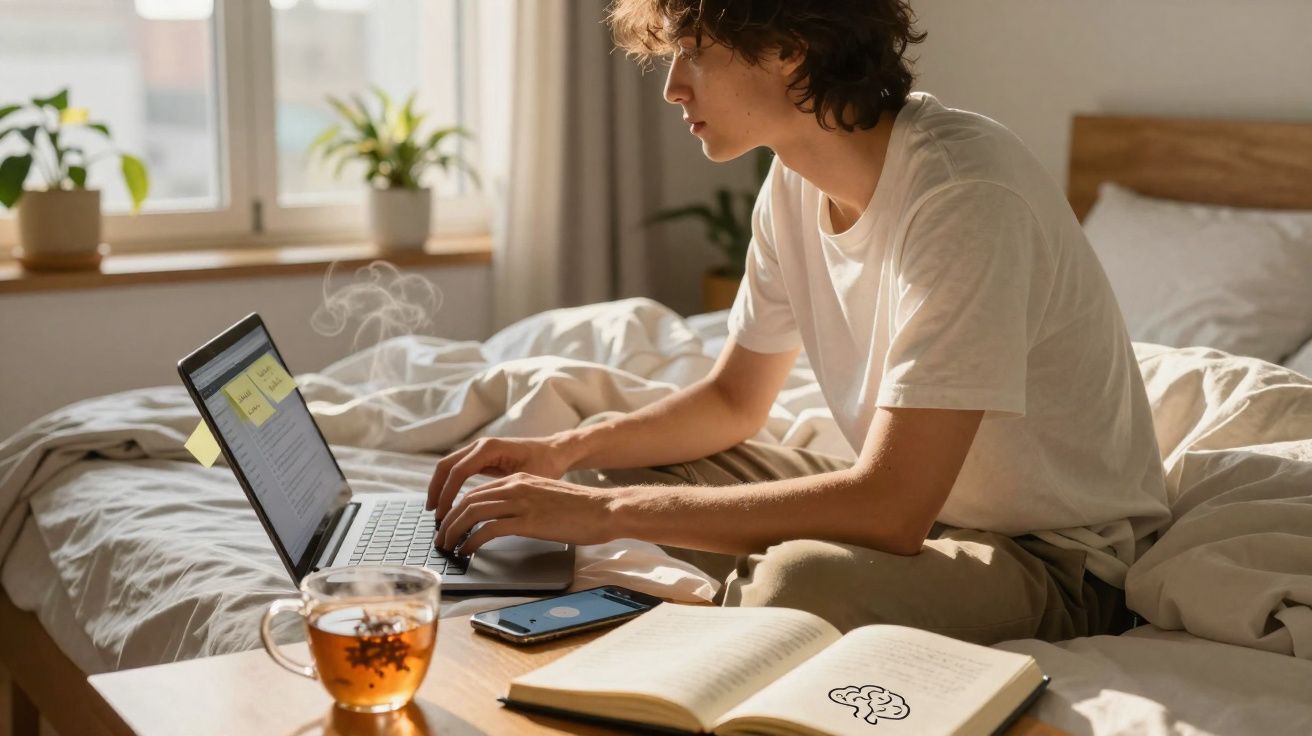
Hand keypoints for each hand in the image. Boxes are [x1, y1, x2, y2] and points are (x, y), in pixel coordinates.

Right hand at [426, 436, 573, 518]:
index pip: (458, 471)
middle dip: (436, 490)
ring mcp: (479, 450)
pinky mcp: (481, 458)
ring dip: (440, 487)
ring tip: (436, 510)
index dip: (446, 493)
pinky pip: (458, 470)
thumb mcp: (527, 479)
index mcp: (489, 448)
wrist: (556, 451)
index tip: (442, 513)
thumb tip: (484, 512)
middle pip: (446, 466)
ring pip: (449, 466)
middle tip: (433, 514)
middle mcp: (480, 445)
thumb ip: (505, 491)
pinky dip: (449, 485)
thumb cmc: (546, 464)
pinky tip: (449, 502)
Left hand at [434, 473, 620, 554]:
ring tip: (448, 546)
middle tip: (441, 538)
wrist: (605, 509)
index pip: (476, 492)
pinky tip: (468, 550)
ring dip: (455, 531)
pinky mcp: (527, 521)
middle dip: (449, 521)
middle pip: (468, 501)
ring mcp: (521, 503)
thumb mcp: (545, 498)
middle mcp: (515, 487)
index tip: (450, 524)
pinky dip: (472, 540)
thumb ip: (524, 503)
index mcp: (519, 480)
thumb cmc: (581, 509)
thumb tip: (508, 520)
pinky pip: (488, 529)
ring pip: (472, 513)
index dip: (457, 509)